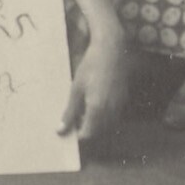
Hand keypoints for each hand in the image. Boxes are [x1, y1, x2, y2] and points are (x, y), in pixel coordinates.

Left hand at [57, 0, 129, 143]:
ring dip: (96, 123)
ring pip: (107, 125)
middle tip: (74, 119)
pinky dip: (104, 115)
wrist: (111, 50)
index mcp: (97, 109)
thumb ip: (69, 112)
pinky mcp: (123, 99)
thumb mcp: (76, 88)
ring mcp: (119, 105)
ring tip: (83, 110)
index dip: (79, 134)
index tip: (69, 129)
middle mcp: (111, 111)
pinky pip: (114, 115)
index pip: (88, 134)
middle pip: (99, 132)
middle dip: (87, 129)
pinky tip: (95, 102)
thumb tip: (61, 130)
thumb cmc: (90, 67)